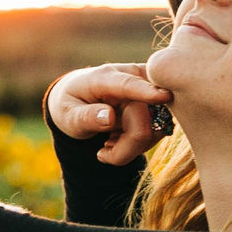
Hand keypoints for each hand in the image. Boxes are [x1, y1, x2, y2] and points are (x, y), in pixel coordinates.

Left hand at [46, 64, 172, 165]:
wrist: (81, 97)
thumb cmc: (72, 105)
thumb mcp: (68, 115)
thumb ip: (85, 116)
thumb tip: (109, 117)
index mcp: (105, 77)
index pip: (128, 84)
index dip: (146, 91)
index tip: (164, 96)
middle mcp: (133, 78)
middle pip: (143, 119)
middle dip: (126, 147)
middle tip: (102, 154)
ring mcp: (149, 90)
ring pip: (154, 130)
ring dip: (132, 147)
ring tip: (110, 142)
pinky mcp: (159, 103)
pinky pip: (158, 132)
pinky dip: (139, 143)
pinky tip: (121, 138)